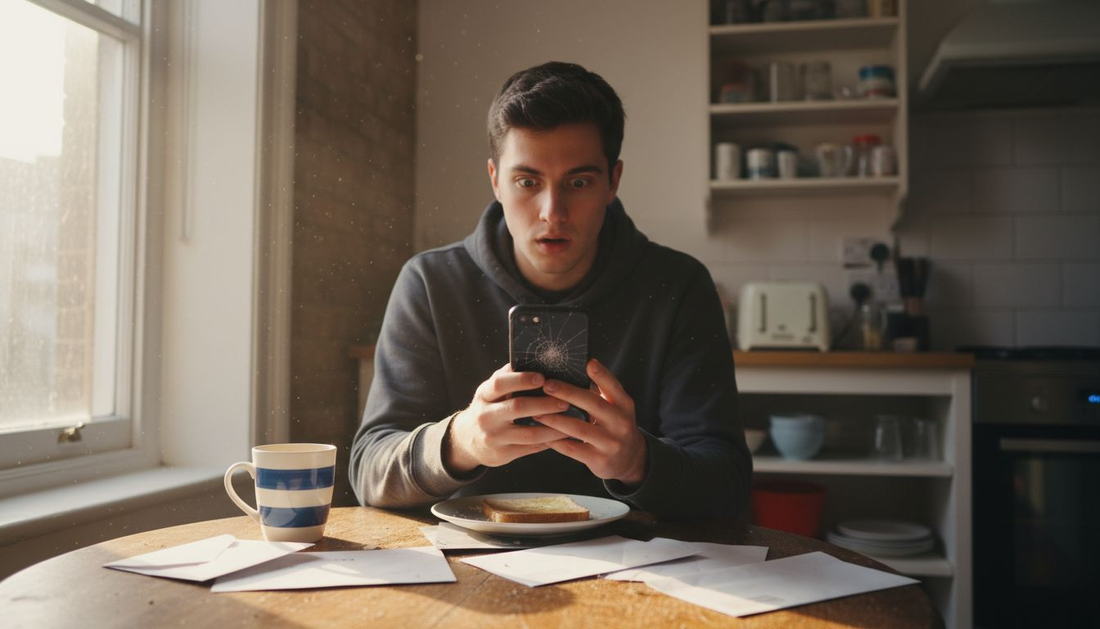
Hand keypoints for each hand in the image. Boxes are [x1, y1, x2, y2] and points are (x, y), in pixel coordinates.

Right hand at [444, 363, 570, 473]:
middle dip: (545, 403)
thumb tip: (536, 358)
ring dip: (554, 426)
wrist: (467, 439)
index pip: (500, 384)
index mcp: (484, 395)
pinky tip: (562, 434)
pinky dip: (549, 440)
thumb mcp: (491, 391)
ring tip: (571, 420)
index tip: (543, 378)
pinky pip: (531, 448)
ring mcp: (493, 437)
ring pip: (529, 433)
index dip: (522, 380)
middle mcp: (486, 416)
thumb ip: (508, 376)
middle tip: (565, 401)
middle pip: (518, 407)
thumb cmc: (489, 407)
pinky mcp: (502, 454)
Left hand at [534, 359, 647, 487]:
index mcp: (624, 405)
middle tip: (547, 385)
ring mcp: (611, 442)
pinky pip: (573, 449)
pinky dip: (555, 441)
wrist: (629, 459)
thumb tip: (579, 367)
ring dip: (555, 419)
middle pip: (592, 404)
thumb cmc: (614, 425)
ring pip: (579, 428)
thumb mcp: (617, 407)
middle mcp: (620, 422)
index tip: (587, 363)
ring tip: (537, 412)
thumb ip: (602, 391)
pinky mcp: (599, 459)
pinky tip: (541, 434)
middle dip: (567, 393)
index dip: (602, 374)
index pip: (613, 386)